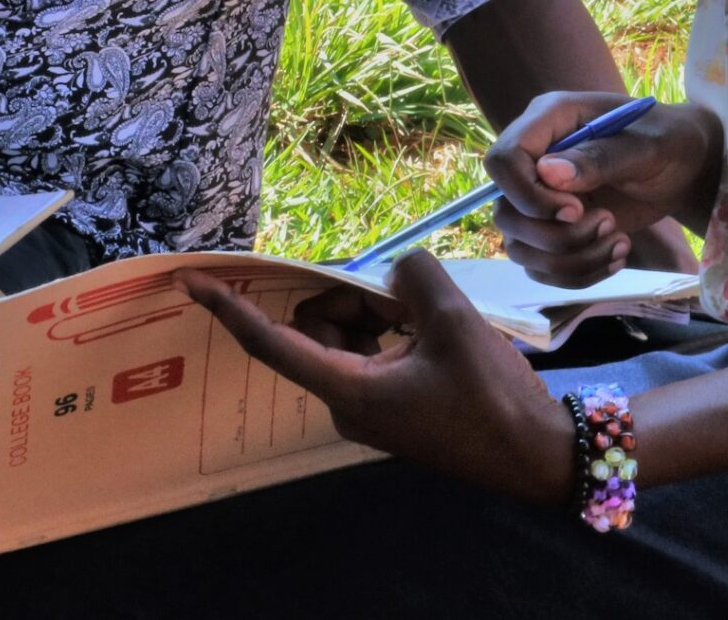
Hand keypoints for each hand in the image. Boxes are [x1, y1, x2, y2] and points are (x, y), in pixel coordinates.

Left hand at [179, 252, 573, 504]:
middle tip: (406, 305)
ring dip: (377, 315)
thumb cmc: (492, 399)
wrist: (537, 455)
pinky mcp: (391, 407)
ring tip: (427, 322)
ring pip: (345, 336)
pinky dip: (392, 332)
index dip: (227, 308)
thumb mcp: (453, 323)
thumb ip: (412, 278)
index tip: (189, 280)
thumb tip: (394, 273)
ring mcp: (368, 407)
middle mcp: (346, 403)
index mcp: (348, 391)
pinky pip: (370, 352)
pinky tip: (430, 333)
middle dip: (352, 301)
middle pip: (317, 328)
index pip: (270, 342)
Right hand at [488, 92, 722, 287]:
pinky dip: (578, 275)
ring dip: (571, 260)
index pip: (503, 161)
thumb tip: (547, 173)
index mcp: (548, 121)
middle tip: (608, 223)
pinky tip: (616, 257)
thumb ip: (600, 157)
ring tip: (619, 241)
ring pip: (520, 247)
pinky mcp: (554, 230)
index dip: (529, 195)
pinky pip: (542, 268)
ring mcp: (541, 199)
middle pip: (505, 212)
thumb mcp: (646, 146)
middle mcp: (534, 160)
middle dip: (555, 236)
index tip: (577, 210)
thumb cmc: (669, 141)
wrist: (685, 167)